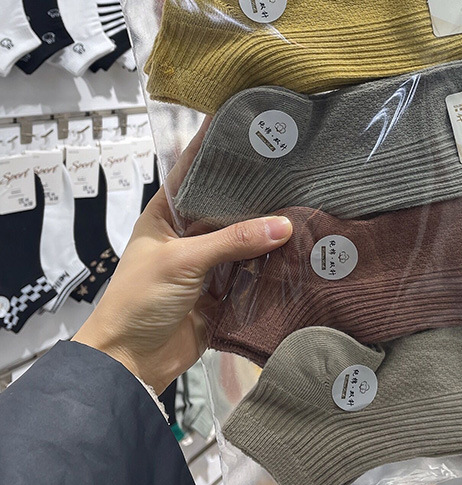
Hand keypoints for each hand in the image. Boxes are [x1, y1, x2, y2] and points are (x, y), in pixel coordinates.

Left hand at [73, 119, 291, 394]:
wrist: (130, 363)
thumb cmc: (140, 299)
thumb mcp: (182, 261)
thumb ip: (233, 240)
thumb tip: (286, 224)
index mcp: (167, 214)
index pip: (192, 169)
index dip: (215, 146)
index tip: (247, 122)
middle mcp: (191, 231)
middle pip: (227, 202)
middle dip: (256, 188)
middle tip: (295, 162)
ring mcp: (210, 260)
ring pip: (245, 235)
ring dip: (270, 226)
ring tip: (308, 198)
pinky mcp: (226, 288)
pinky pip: (254, 267)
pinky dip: (274, 259)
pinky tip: (302, 243)